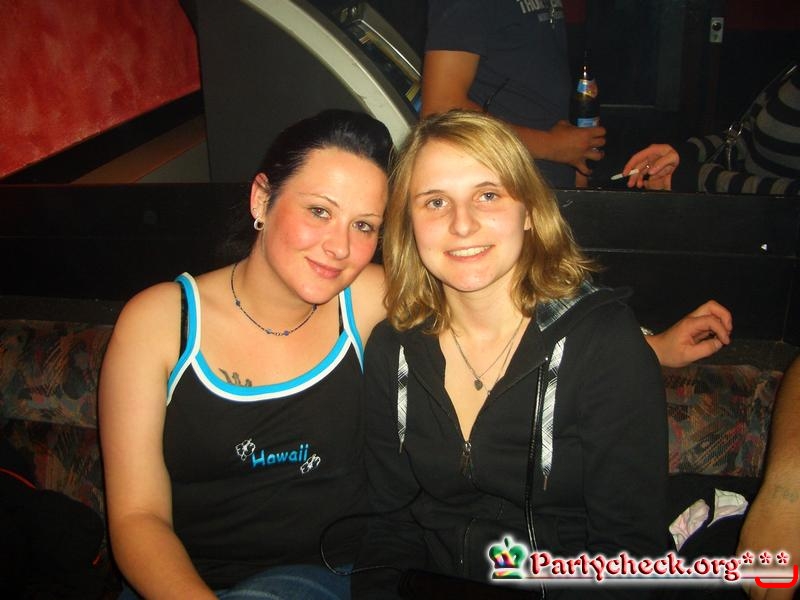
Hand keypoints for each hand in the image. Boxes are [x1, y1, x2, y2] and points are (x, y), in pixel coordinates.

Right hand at [547, 120, 605, 175]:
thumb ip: (571, 124)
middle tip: (596, 141)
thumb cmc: (555, 133)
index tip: (598, 131)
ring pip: (598, 156)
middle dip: (600, 141)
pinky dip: (588, 170)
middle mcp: (586, 144)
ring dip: (599, 154)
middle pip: (602, 142)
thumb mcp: (564, 124)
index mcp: (585, 133)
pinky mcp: (576, 163)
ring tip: (597, 153)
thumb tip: (572, 126)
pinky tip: (590, 169)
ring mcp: (582, 154)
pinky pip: (585, 170)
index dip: (601, 130)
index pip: (602, 131)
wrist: (547, 145)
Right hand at [622, 144, 679, 190]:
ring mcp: (652, 165)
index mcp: (651, 151)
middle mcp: (650, 158)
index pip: (637, 158)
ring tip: (637, 186)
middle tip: (630, 184)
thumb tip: (650, 172)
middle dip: (633, 175)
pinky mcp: (654, 172)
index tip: (625, 173)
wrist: (687, 161)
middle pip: (637, 167)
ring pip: (640, 173)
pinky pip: (646, 177)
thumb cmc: (679, 156)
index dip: (630, 165)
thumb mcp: (672, 157)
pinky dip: (643, 182)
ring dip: (637, 179)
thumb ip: (661, 163)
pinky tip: (643, 185)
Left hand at [645, 300, 732, 366]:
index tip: (724, 342)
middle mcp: (692, 319)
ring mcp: (694, 321)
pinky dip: (718, 326)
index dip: (722, 330)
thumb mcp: (688, 356)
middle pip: (712, 306)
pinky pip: (710, 320)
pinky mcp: (696, 326)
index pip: (711, 320)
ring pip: (712, 311)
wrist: (657, 351)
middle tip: (727, 331)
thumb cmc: (669, 353)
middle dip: (725, 316)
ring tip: (723, 335)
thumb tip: (719, 343)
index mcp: (689, 324)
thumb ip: (706, 349)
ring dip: (722, 320)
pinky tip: (717, 337)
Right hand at [737, 484, 799, 599]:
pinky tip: (752, 570)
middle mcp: (764, 566)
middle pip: (755, 594)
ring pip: (744, 580)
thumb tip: (789, 584)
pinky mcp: (743, 540)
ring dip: (751, 587)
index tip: (778, 599)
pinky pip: (739, 563)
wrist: (786, 497)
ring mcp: (751, 553)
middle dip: (760, 597)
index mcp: (785, 573)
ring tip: (760, 586)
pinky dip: (744, 571)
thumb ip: (793, 576)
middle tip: (769, 595)